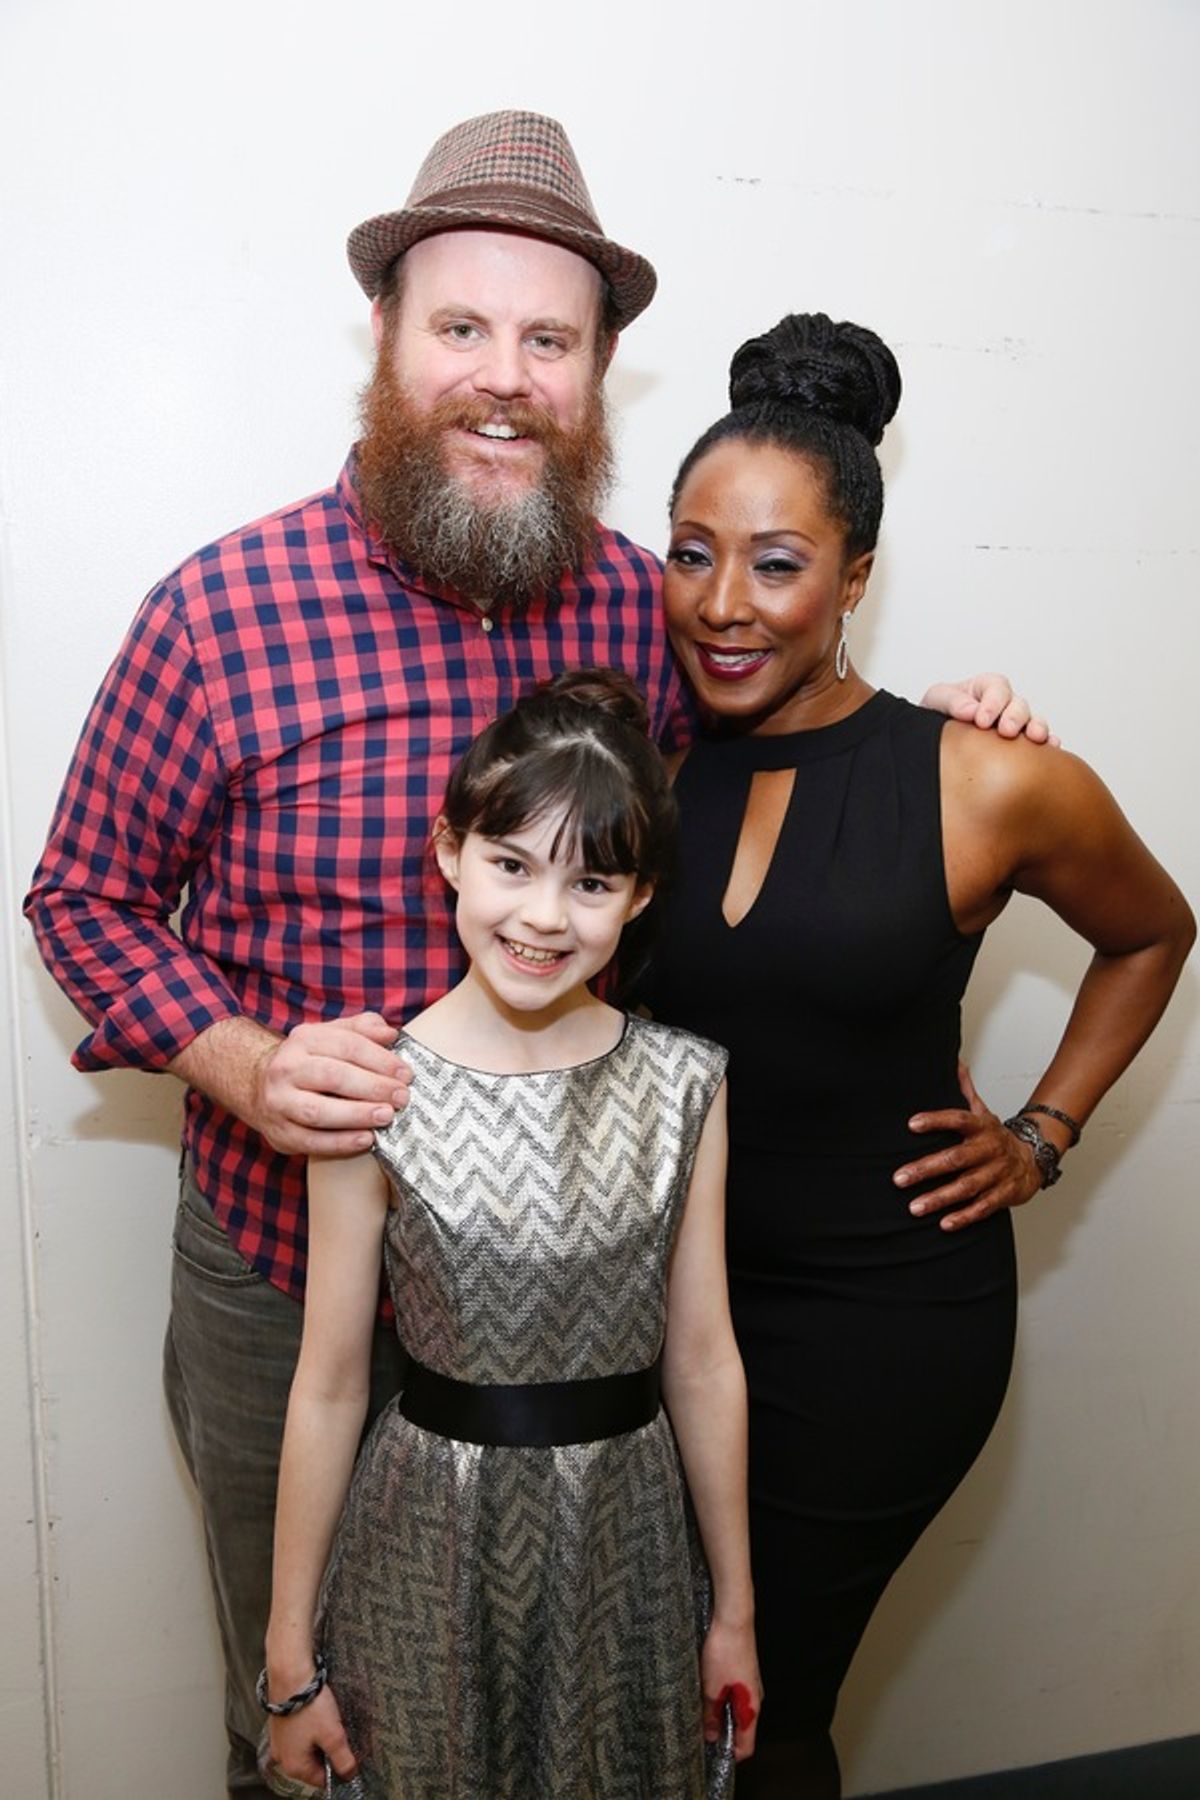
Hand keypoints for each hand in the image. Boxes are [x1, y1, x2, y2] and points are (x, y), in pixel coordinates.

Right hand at [253, 1013, 411, 1155]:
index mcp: (303, 1039)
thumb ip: (362, 1029)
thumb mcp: (331, 1035)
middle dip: (372, 1087)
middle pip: (333, 1076)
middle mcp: (286, 1069)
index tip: (406, 1074)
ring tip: (386, 1116)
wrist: (258, 1085)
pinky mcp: (280, 1133)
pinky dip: (341, 1143)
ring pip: (318, 1111)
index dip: (380, 1060)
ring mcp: (279, 1102)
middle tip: (401, 1097)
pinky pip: (312, 1141)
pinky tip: (366, 1139)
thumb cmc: (309, 1060)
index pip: (347, 1045)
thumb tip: (389, 1033)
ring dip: (357, 1115)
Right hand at [267, 1684, 358, 1788]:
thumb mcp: (332, 1735)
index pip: (322, 1780)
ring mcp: (280, 1741)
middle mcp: (283, 1757)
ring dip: (321, 1737)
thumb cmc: (309, 1705)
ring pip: (308, 1747)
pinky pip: (300, 1733)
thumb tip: (350, 1775)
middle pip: (315, 1763)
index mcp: (294, 1766)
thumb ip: (343, 1759)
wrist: (290, 1673)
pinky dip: (311, 1727)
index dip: (339, 1767)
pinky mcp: (281, 1725)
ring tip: (328, 1719)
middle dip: (329, 1750)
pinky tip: (317, 1712)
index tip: (349, 1752)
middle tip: (338, 1731)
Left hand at [701, 1615, 761, 1762]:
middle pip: (741, 1728)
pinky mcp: (742, 1670)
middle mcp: (755, 1698)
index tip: (712, 1754)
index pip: (747, 1746)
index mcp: (751, 1709)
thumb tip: (710, 1734)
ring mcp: (750, 1683)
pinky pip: (733, 1692)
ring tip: (700, 1705)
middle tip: (700, 1730)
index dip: (730, 1755)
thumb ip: (711, 1715)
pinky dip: (720, 1696)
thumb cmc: (726, 1650)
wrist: (732, 1618)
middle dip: (721, 1733)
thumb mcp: (712, 1689)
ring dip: (719, 1712)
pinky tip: (706, 1687)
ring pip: (735, 1709)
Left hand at [893, 1062, 1041, 1230]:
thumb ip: (965, 1091)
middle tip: (899, 1178)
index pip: (958, 1119)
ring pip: (967, 1187)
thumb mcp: (982, 1112)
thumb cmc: (996, 1137)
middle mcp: (990, 1149)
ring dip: (940, 1198)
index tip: (911, 1124)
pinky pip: (983, 1207)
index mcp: (982, 1127)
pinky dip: (965, 1216)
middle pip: (956, 1159)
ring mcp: (998, 1173)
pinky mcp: (1005, 1194)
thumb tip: (954, 1062)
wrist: (1035, 1157)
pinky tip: (944, 1223)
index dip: (936, 1120)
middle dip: (926, 1169)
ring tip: (914, 1207)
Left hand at [921, 674, 1057, 744]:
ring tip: (1035, 738)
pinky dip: (1048, 744)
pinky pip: (1040, 742)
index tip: (981, 720)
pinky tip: (1050, 749)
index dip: (992, 703)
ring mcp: (1014, 724)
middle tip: (1006, 731)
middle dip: (1015, 716)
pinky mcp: (1020, 744)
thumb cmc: (939, 713)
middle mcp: (1004, 704)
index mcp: (984, 688)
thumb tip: (971, 710)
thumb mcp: (938, 699)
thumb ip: (952, 701)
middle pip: (1019, 704)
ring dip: (1037, 727)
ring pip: (1033, 721)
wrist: (935, 739)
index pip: (996, 688)